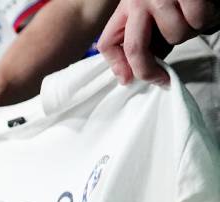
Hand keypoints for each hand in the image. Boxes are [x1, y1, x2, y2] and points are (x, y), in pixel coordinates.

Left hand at [98, 0, 218, 84]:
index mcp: (126, 7)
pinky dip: (205, 19)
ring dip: (188, 33)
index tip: (129, 81)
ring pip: (174, 36)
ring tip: (192, 19)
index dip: (118, 66)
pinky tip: (205, 9)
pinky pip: (197, 20)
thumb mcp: (152, 13)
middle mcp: (138, 1)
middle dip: (148, 70)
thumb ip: (146, 39)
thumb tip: (141, 70)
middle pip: (135, 48)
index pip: (108, 43)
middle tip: (164, 79)